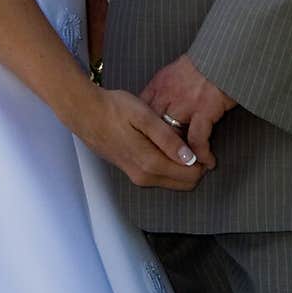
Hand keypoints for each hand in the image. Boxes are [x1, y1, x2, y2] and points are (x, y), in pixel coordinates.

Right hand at [79, 88, 206, 190]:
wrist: (85, 113)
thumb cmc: (115, 109)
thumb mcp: (144, 116)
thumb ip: (168, 139)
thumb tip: (190, 158)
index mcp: (150, 164)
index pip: (189, 175)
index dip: (203, 162)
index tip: (206, 144)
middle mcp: (144, 177)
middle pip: (182, 183)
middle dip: (195, 167)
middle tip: (197, 142)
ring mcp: (136, 177)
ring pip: (171, 180)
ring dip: (182, 167)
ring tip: (183, 141)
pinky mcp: (131, 171)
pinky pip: (159, 176)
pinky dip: (170, 166)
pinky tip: (168, 146)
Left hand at [140, 55, 235, 170]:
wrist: (225, 53)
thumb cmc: (204, 62)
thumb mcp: (175, 70)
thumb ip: (164, 88)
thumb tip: (157, 105)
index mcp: (159, 85)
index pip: (142, 113)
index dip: (144, 132)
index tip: (148, 146)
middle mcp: (168, 94)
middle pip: (154, 129)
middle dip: (158, 148)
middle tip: (165, 165)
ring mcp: (185, 103)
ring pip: (173, 137)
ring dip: (180, 156)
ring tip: (187, 170)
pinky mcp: (204, 109)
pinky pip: (197, 140)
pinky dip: (202, 154)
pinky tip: (208, 162)